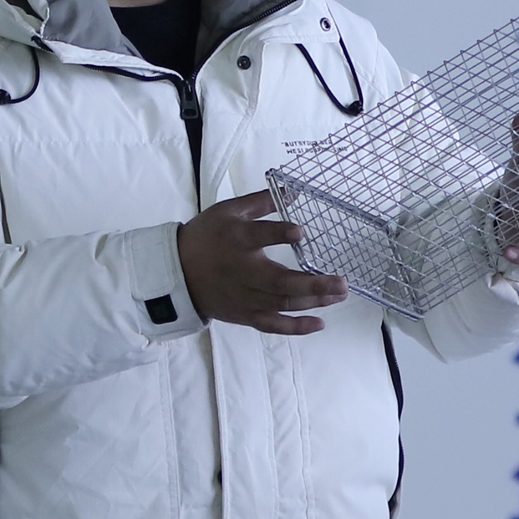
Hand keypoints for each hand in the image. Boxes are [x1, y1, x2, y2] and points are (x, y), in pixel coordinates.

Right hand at [179, 190, 348, 335]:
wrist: (177, 273)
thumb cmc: (206, 237)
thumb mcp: (228, 211)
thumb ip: (261, 202)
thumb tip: (293, 191)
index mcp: (237, 240)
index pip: (260, 236)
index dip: (280, 233)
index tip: (300, 231)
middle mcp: (244, 271)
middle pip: (281, 281)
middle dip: (313, 284)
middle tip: (342, 282)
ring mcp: (246, 297)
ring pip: (282, 302)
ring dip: (313, 301)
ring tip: (339, 294)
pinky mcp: (246, 314)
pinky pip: (273, 324)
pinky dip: (295, 327)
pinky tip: (319, 323)